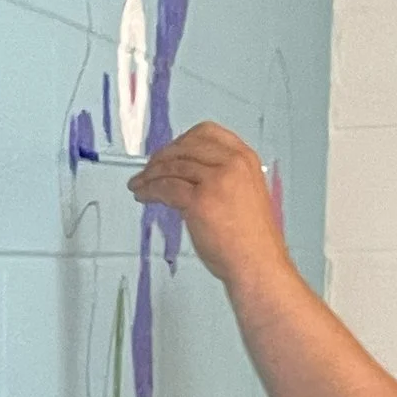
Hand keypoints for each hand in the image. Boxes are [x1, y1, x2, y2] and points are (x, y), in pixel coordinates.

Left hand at [130, 121, 288, 297]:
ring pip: (172, 167)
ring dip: (149, 174)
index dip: (181, 141)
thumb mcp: (243, 192)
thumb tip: (186, 172)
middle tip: (147, 170)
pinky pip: (165, 188)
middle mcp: (232, 163)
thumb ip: (221, 177)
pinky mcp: (200, 201)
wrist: (258, 263)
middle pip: (185, 147)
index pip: (207, 133)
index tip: (168, 152)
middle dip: (161, 157)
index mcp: (245, 158)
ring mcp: (216, 180)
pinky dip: (149, 190)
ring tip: (139, 184)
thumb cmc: (250, 238)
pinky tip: (142, 195)